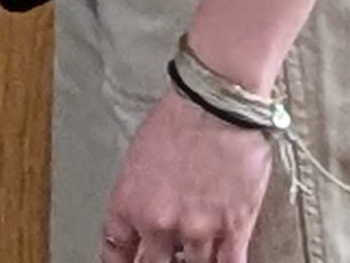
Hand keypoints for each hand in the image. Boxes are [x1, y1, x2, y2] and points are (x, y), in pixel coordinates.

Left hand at [97, 88, 277, 262]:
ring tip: (195, 246)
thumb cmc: (179, 115)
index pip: (115, 248)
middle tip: (164, 254)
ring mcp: (199, 230)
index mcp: (131, 202)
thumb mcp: (141, 152)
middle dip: (159, 260)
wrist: (217, 101)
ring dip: (193, 260)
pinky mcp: (234, 228)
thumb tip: (145, 211)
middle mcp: (161, 223)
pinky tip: (219, 259)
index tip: (126, 262)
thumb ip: (140, 191)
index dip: (120, 261)